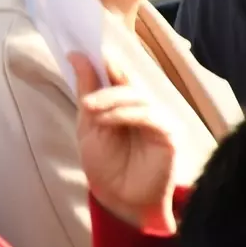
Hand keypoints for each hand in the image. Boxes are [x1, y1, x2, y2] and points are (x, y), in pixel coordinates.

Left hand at [70, 52, 177, 234]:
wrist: (117, 198)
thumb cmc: (104, 162)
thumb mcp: (87, 122)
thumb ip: (87, 89)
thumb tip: (76, 55)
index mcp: (124, 101)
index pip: (117, 73)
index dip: (104, 60)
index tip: (81, 48)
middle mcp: (143, 106)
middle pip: (127, 84)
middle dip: (105, 85)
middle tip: (86, 100)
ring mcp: (158, 118)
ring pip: (137, 97)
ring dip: (111, 101)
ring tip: (91, 111)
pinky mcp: (169, 134)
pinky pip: (149, 116)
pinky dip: (125, 114)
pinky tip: (107, 121)